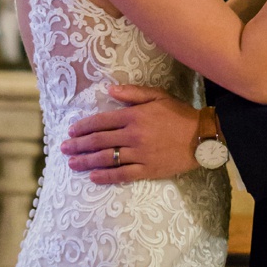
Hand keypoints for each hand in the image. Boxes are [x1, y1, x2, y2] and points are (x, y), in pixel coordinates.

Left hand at [62, 85, 203, 183]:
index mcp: (134, 116)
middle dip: (78, 145)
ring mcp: (139, 154)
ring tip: (72, 163)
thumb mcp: (158, 96)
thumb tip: (109, 89)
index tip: (71, 131)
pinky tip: (93, 176)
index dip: (83, 126)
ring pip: (106, 158)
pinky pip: (121, 174)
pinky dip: (105, 176)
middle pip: (98, 141)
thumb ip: (133, 93)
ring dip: (85, 161)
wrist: (203, 136)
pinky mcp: (147, 169)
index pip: (101, 121)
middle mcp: (133, 135)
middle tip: (63, 148)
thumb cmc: (180, 114)